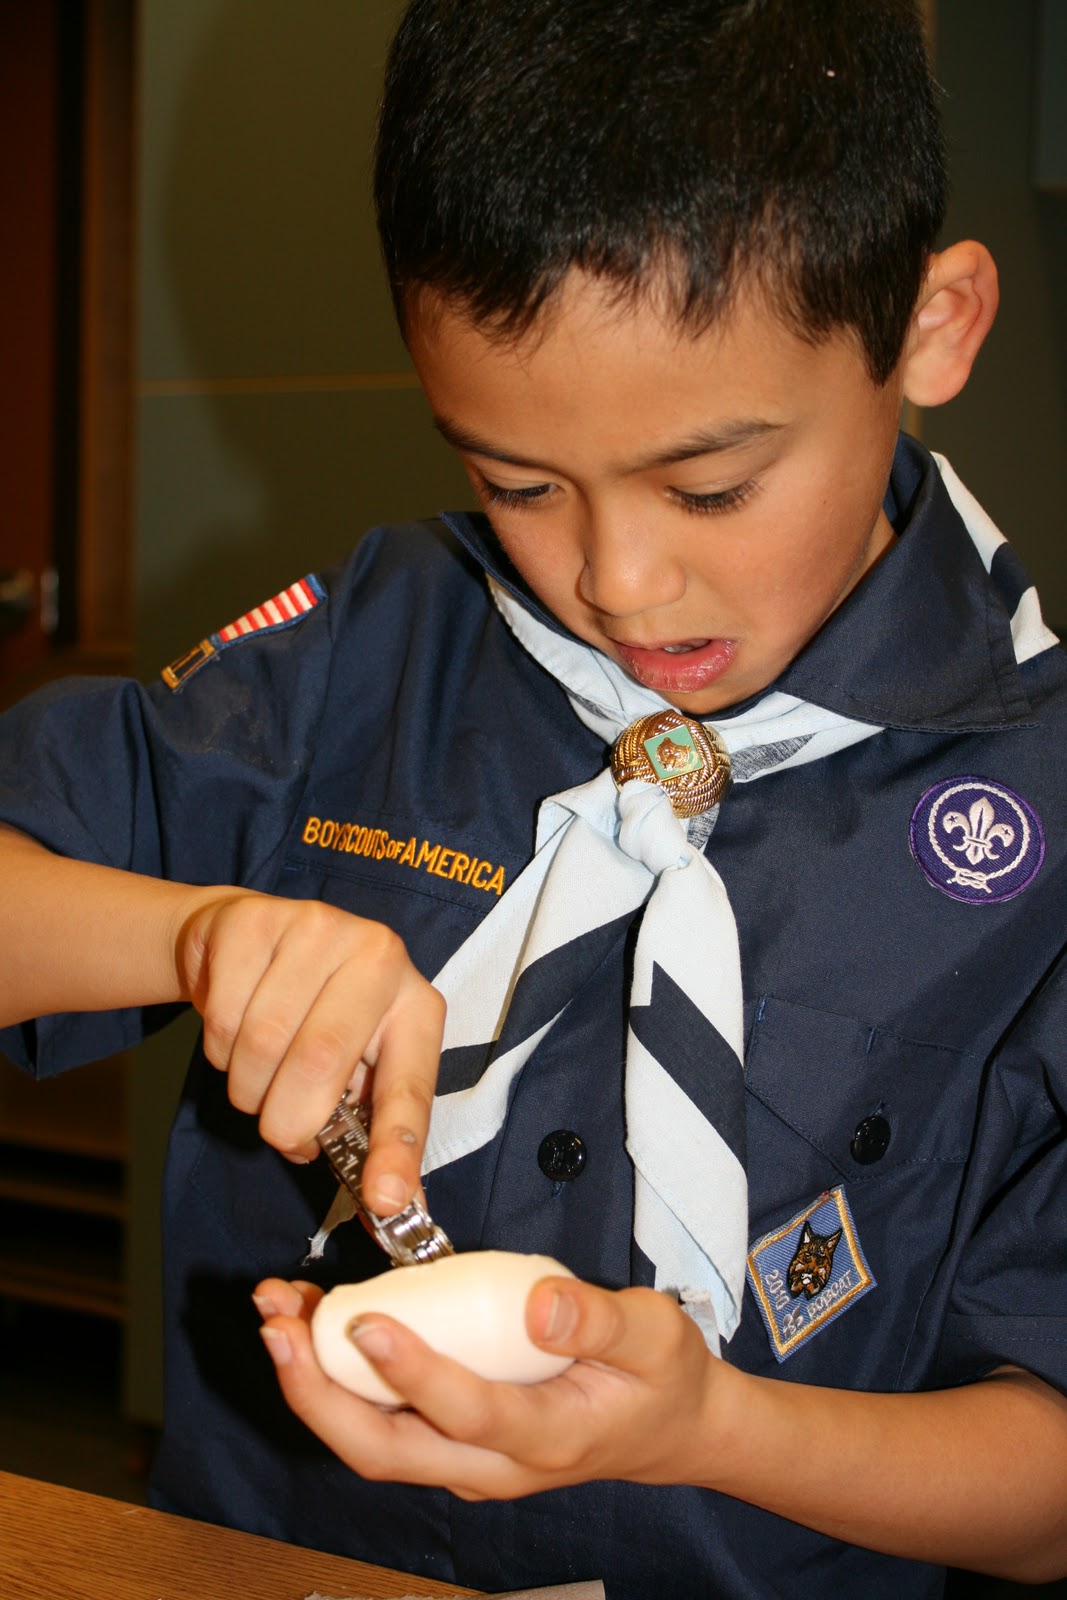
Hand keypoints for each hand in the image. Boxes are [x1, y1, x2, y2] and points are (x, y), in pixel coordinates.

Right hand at [177, 892, 444, 1207]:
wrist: (254, 939)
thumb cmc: (315, 1015)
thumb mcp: (356, 1065)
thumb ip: (370, 1130)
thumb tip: (390, 1204)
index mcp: (416, 1004)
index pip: (410, 1084)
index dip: (396, 1146)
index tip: (384, 1200)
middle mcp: (379, 956)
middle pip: (321, 1062)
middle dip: (288, 1120)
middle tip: (281, 1130)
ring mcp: (317, 927)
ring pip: (261, 1044)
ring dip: (248, 1087)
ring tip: (259, 1073)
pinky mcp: (255, 919)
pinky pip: (221, 1016)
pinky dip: (218, 1049)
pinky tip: (235, 1027)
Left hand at [252, 1271, 728, 1499]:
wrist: (667, 1428)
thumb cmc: (660, 1378)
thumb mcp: (656, 1336)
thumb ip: (601, 1317)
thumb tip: (539, 1303)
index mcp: (546, 1436)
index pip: (466, 1413)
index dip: (412, 1373)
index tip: (367, 1322)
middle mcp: (491, 1463)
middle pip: (385, 1450)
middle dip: (320, 1393)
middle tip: (280, 1327)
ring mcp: (464, 1458)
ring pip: (371, 1439)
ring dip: (314, 1383)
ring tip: (279, 1313)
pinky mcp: (450, 1438)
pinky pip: (381, 1417)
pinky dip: (337, 1376)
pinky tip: (314, 1319)